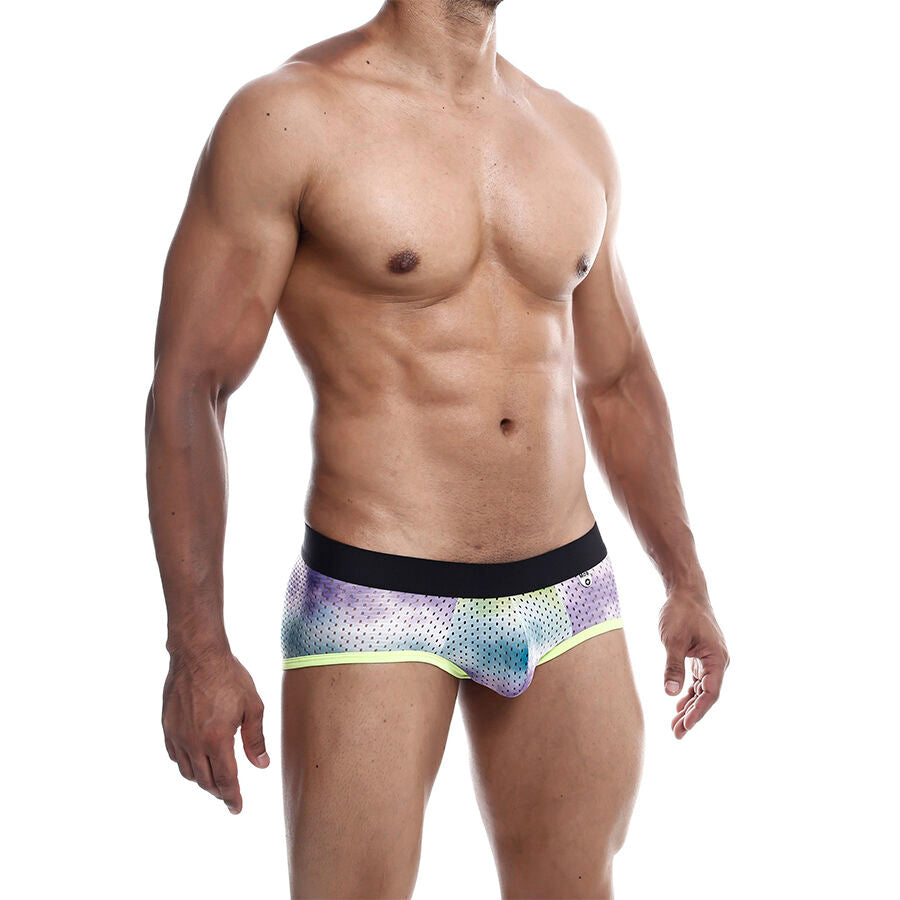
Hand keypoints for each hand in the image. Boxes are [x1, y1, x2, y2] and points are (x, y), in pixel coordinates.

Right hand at [162, 647, 268, 812]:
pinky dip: (186, 765)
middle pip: (205, 780)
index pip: (225, 780)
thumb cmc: (228, 677)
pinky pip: (174, 756)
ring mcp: (177, 736)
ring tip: (214, 781)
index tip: (237, 808)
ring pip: (187, 772)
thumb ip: (256, 738)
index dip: (232, 797)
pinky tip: (195, 762)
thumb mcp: (252, 706)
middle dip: (219, 792)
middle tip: (229, 796)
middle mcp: (193, 743)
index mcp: (217, 740)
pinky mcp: (167, 726)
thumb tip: (261, 764)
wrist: (197, 655)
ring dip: (202, 780)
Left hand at [658, 590, 728, 738]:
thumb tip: (671, 694)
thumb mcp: (672, 640)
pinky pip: (699, 680)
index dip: (698, 712)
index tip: (685, 727)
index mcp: (718, 659)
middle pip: (707, 695)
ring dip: (690, 706)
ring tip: (675, 726)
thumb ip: (673, 667)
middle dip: (692, 715)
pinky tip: (679, 705)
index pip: (710, 693)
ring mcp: (712, 659)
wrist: (686, 591)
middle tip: (677, 734)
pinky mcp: (703, 656)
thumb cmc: (680, 612)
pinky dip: (689, 693)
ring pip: (703, 689)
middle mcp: (719, 662)